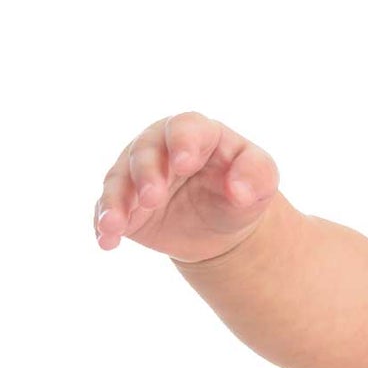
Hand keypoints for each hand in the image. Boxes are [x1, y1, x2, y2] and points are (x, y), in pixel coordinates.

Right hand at [92, 111, 279, 263]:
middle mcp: (160, 147)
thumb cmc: (243, 189)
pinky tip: (107, 240)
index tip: (184, 163)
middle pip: (145, 152)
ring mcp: (137, 173)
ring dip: (116, 201)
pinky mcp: (124, 202)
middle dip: (147, 174)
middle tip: (153, 198)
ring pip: (119, 180)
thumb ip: (257, 175)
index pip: (185, 128)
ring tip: (116, 223)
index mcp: (197, 133)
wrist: (223, 224)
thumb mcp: (263, 180)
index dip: (182, 143)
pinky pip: (108, 209)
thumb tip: (239, 191)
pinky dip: (105, 223)